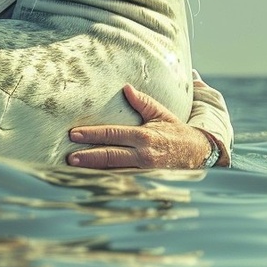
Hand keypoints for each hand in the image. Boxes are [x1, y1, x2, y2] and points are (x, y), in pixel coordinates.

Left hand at [66, 84, 213, 169]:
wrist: (198, 153)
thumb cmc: (176, 131)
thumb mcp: (162, 114)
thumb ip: (143, 102)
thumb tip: (126, 88)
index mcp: (144, 137)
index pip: (112, 134)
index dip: (92, 134)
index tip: (74, 134)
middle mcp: (142, 155)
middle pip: (109, 156)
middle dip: (88, 157)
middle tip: (69, 157)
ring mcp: (143, 170)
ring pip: (113, 171)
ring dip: (93, 170)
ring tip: (74, 169)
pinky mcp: (144, 178)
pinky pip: (121, 178)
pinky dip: (106, 177)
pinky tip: (91, 176)